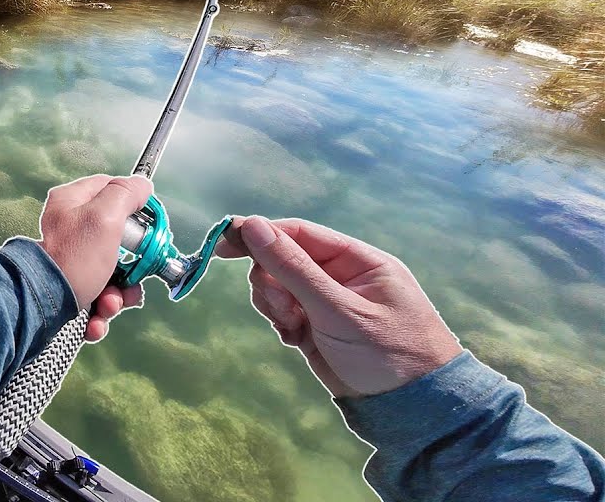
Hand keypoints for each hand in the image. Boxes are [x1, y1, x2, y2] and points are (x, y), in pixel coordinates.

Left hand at [37, 175, 152, 340]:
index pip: (113, 190)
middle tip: (129, 279)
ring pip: (110, 274)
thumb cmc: (71, 259)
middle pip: (117, 241)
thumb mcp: (104, 216)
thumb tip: (141, 185)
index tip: (147, 229)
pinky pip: (96, 297)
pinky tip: (94, 321)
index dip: (135, 209)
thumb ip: (125, 194)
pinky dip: (100, 312)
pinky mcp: (69, 286)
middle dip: (129, 268)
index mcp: (72, 201)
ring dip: (117, 296)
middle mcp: (70, 228)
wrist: (40, 307)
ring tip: (107, 306)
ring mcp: (70, 259)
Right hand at [215, 216, 462, 396]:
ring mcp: (327, 303)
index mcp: (356, 260)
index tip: (224, 243)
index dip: (260, 234)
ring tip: (293, 328)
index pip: (299, 233)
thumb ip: (293, 269)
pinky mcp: (317, 328)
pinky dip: (280, 323)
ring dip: (274, 304)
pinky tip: (294, 339)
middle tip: (281, 308)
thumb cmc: (388, 353)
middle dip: (271, 281)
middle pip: (282, 259)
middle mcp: (340, 276)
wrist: (414, 412)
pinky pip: (284, 312)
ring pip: (278, 287)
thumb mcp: (339, 310)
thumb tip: (252, 225)